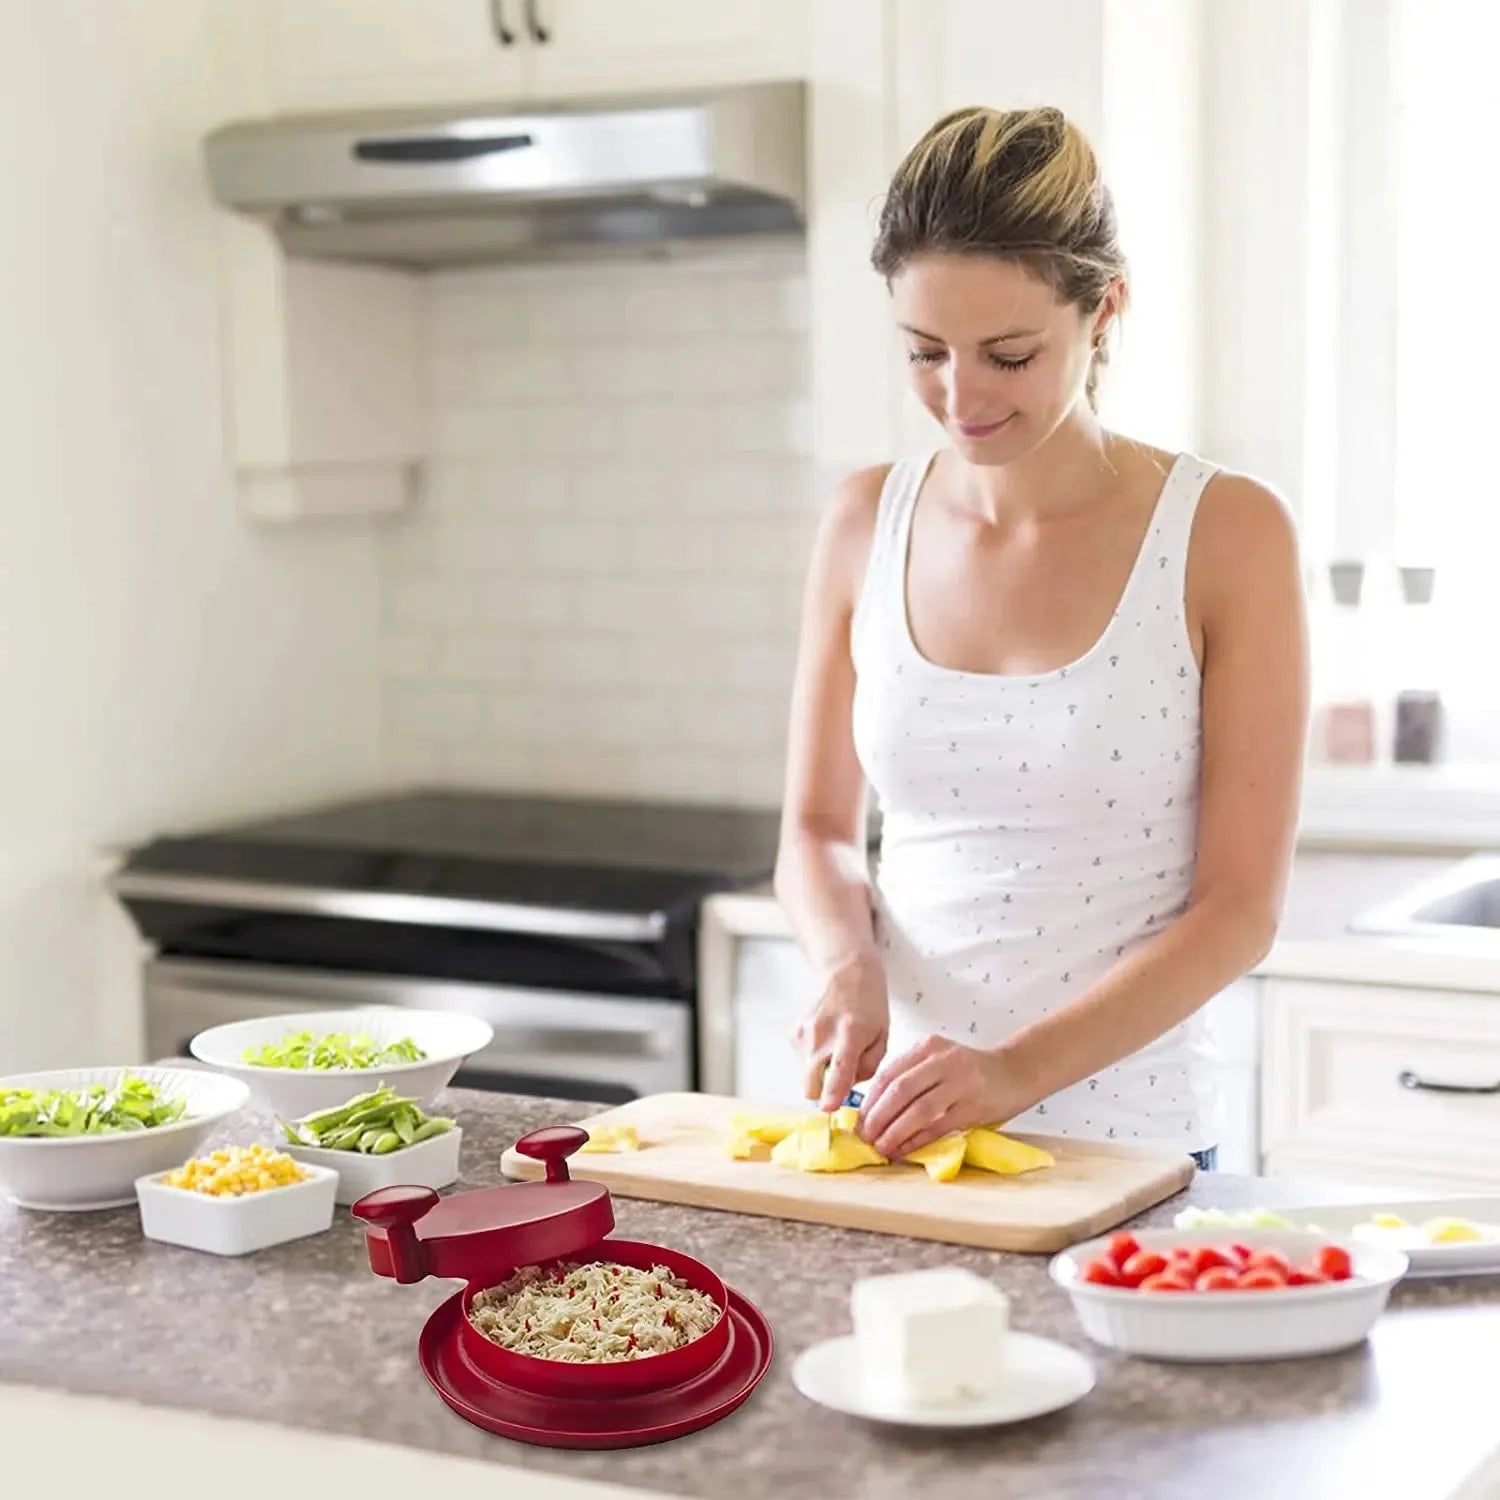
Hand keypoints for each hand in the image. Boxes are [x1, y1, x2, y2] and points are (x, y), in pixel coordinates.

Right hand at [791, 954, 888, 1110]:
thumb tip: (847, 1089)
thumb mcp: (882, 1036)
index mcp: (851, 1032)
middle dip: (824, 1092)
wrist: (846, 974)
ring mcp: (804, 1033)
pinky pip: (804, 1063)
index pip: (840, 1067)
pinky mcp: (794, 1034)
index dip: (833, 1091)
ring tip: (837, 1051)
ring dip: (821, 1073)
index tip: (829, 1107)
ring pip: (808, 1076)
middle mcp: (823, 1033)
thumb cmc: (869, 1006)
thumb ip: (868, 1066)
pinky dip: (815, 1060)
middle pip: (812, 1082)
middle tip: (840, 1081)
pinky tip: (827, 1042)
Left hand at [856, 1035, 1030, 1160]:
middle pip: (899, 1091)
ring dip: (894, 1133)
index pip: (889, 1074)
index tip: (857, 1121)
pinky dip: (917, 1141)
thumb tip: (874, 1109)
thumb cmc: (970, 1071)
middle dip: (877, 1118)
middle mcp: (942, 1060)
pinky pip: (938, 1126)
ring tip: (881, 1148)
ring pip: (918, 1111)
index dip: (869, 1100)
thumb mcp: (939, 1060)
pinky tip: (904, 1151)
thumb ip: (912, 1076)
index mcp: (928, 1047)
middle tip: (865, 1138)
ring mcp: (960, 1082)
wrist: (1015, 1071)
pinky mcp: (973, 1105)